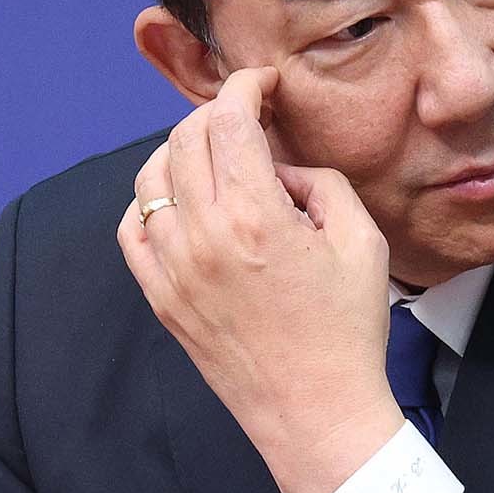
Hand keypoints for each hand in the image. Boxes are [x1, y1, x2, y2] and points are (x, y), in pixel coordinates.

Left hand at [117, 67, 403, 492]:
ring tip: (217, 155)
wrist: (316, 410)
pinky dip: (151, 199)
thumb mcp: (360, 238)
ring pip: (151, 177)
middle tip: (248, 116)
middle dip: (217, 113)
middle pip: (186, 138)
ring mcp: (173, 269)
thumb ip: (319, 181)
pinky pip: (133, 228)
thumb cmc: (347, 327)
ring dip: (182, 150)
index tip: (263, 82)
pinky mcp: (160, 297)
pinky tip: (183, 200)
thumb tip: (281, 165)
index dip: (245, 86)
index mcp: (256, 216)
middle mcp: (203, 236)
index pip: (229, 121)